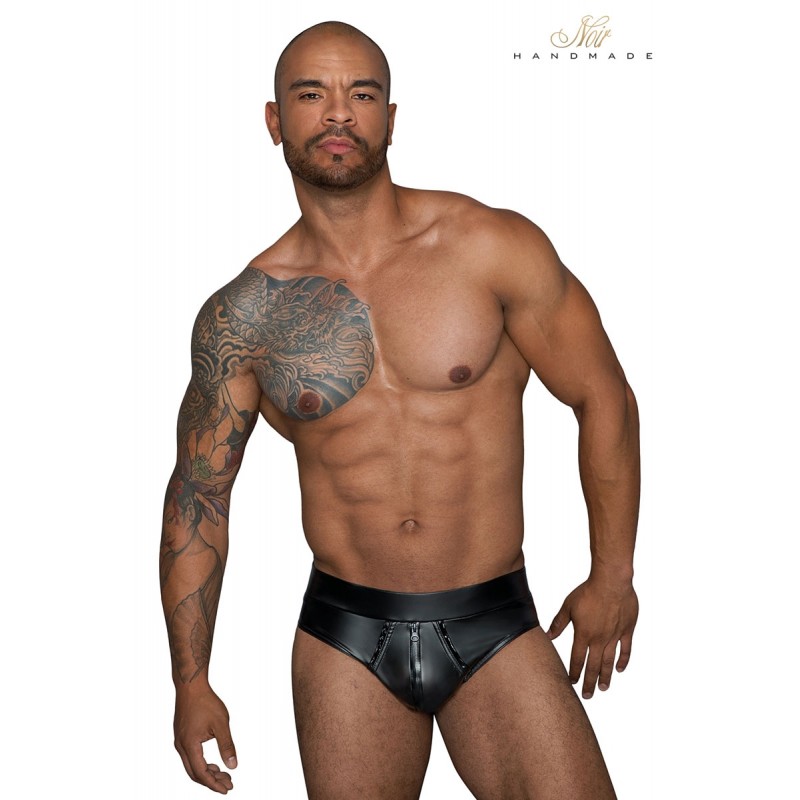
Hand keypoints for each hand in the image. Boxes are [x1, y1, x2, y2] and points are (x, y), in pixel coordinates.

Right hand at [173, 685, 237, 792]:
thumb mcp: (221, 724)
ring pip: (191, 766)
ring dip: (207, 773)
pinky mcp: (181, 736)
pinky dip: (201, 764)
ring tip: (223, 775)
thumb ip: (227, 746)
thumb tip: (233, 766)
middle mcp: (181, 746)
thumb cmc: (206, 702)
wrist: (190, 685)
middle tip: (228, 784)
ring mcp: (179, 742)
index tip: (227, 790)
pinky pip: (190, 757)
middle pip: (194, 774)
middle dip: (211, 781)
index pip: (201, 773)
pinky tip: (213, 763)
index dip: (214, 784)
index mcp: (189, 745)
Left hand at [547, 576, 637, 698]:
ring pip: (609, 661)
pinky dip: (623, 660)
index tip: (572, 683)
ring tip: (603, 688)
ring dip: (605, 676)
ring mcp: (614, 636)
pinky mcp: (627, 630)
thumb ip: (559, 622)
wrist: (611, 582)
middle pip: (593, 665)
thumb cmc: (588, 591)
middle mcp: (599, 639)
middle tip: (588, 695)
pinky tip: (620, 669)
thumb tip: (549, 636)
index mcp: (583, 634)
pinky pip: (625, 650)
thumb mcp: (568, 606)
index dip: (574, 672)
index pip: (577, 659)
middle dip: (589, 682)